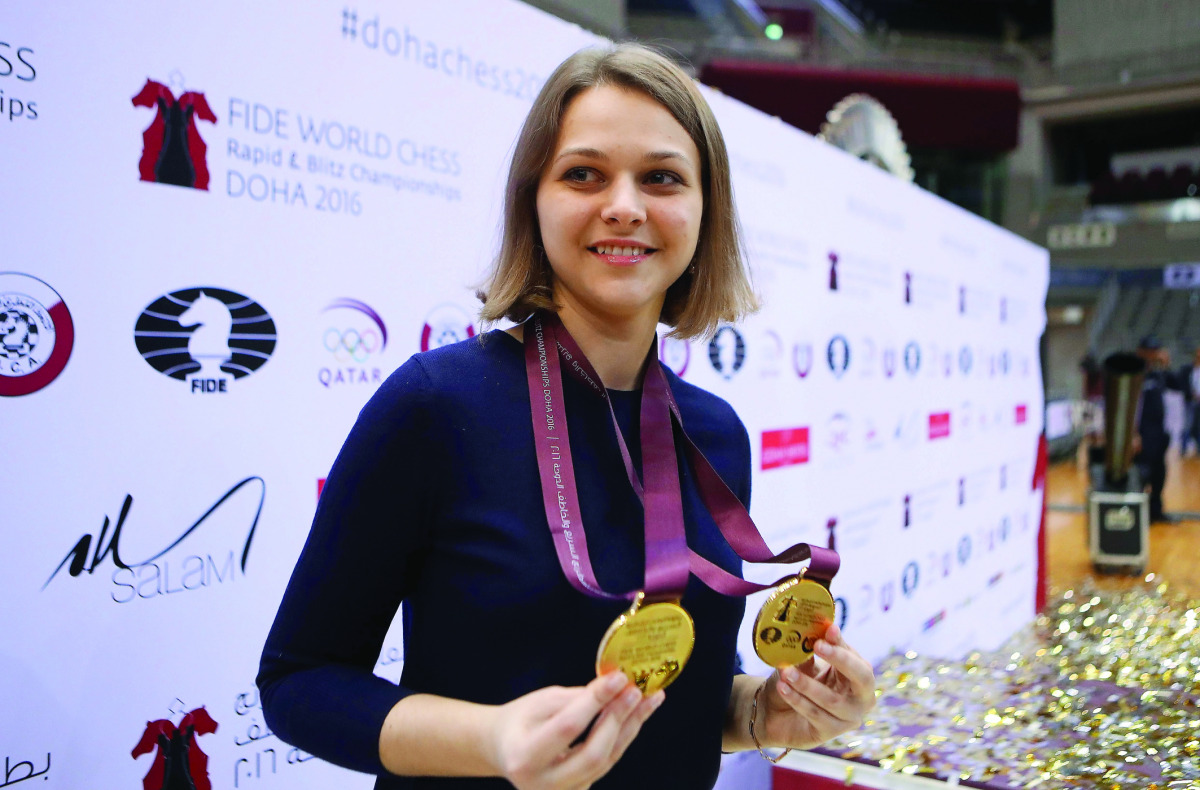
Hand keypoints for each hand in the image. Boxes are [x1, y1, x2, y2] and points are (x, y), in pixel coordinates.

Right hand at [489, 672, 663, 789]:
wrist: (505, 749)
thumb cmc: (521, 720)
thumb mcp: (541, 701)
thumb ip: (576, 699)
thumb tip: (615, 687)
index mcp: (524, 756)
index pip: (568, 727)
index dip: (596, 702)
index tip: (618, 677)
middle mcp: (542, 784)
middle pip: (592, 754)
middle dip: (618, 719)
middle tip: (636, 690)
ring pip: (606, 761)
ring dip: (629, 727)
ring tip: (649, 698)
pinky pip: (606, 764)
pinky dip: (623, 738)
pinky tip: (637, 715)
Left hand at [760, 623, 874, 749]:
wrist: (774, 710)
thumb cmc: (798, 679)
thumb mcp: (806, 661)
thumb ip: (815, 646)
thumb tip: (822, 624)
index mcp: (860, 675)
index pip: (858, 658)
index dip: (843, 646)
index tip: (827, 631)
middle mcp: (862, 698)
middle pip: (863, 679)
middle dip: (841, 660)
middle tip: (817, 645)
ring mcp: (849, 717)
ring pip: (832, 699)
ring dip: (807, 683)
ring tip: (786, 671)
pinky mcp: (830, 732)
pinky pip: (816, 714)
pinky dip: (798, 699)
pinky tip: (782, 687)